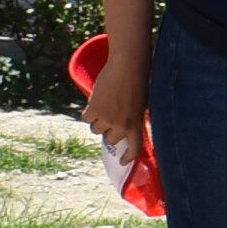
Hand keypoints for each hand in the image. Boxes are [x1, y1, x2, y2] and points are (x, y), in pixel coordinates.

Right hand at [82, 39, 147, 158]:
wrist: (128, 66)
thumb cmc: (137, 81)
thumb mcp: (140, 105)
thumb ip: (132, 119)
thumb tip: (120, 131)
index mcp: (137, 124)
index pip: (134, 148)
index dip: (128, 157)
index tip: (123, 162)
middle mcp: (122, 125)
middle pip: (109, 139)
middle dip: (108, 130)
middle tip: (109, 117)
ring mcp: (108, 118)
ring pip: (96, 129)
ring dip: (97, 120)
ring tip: (103, 105)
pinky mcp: (94, 109)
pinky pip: (86, 118)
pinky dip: (88, 111)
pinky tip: (95, 101)